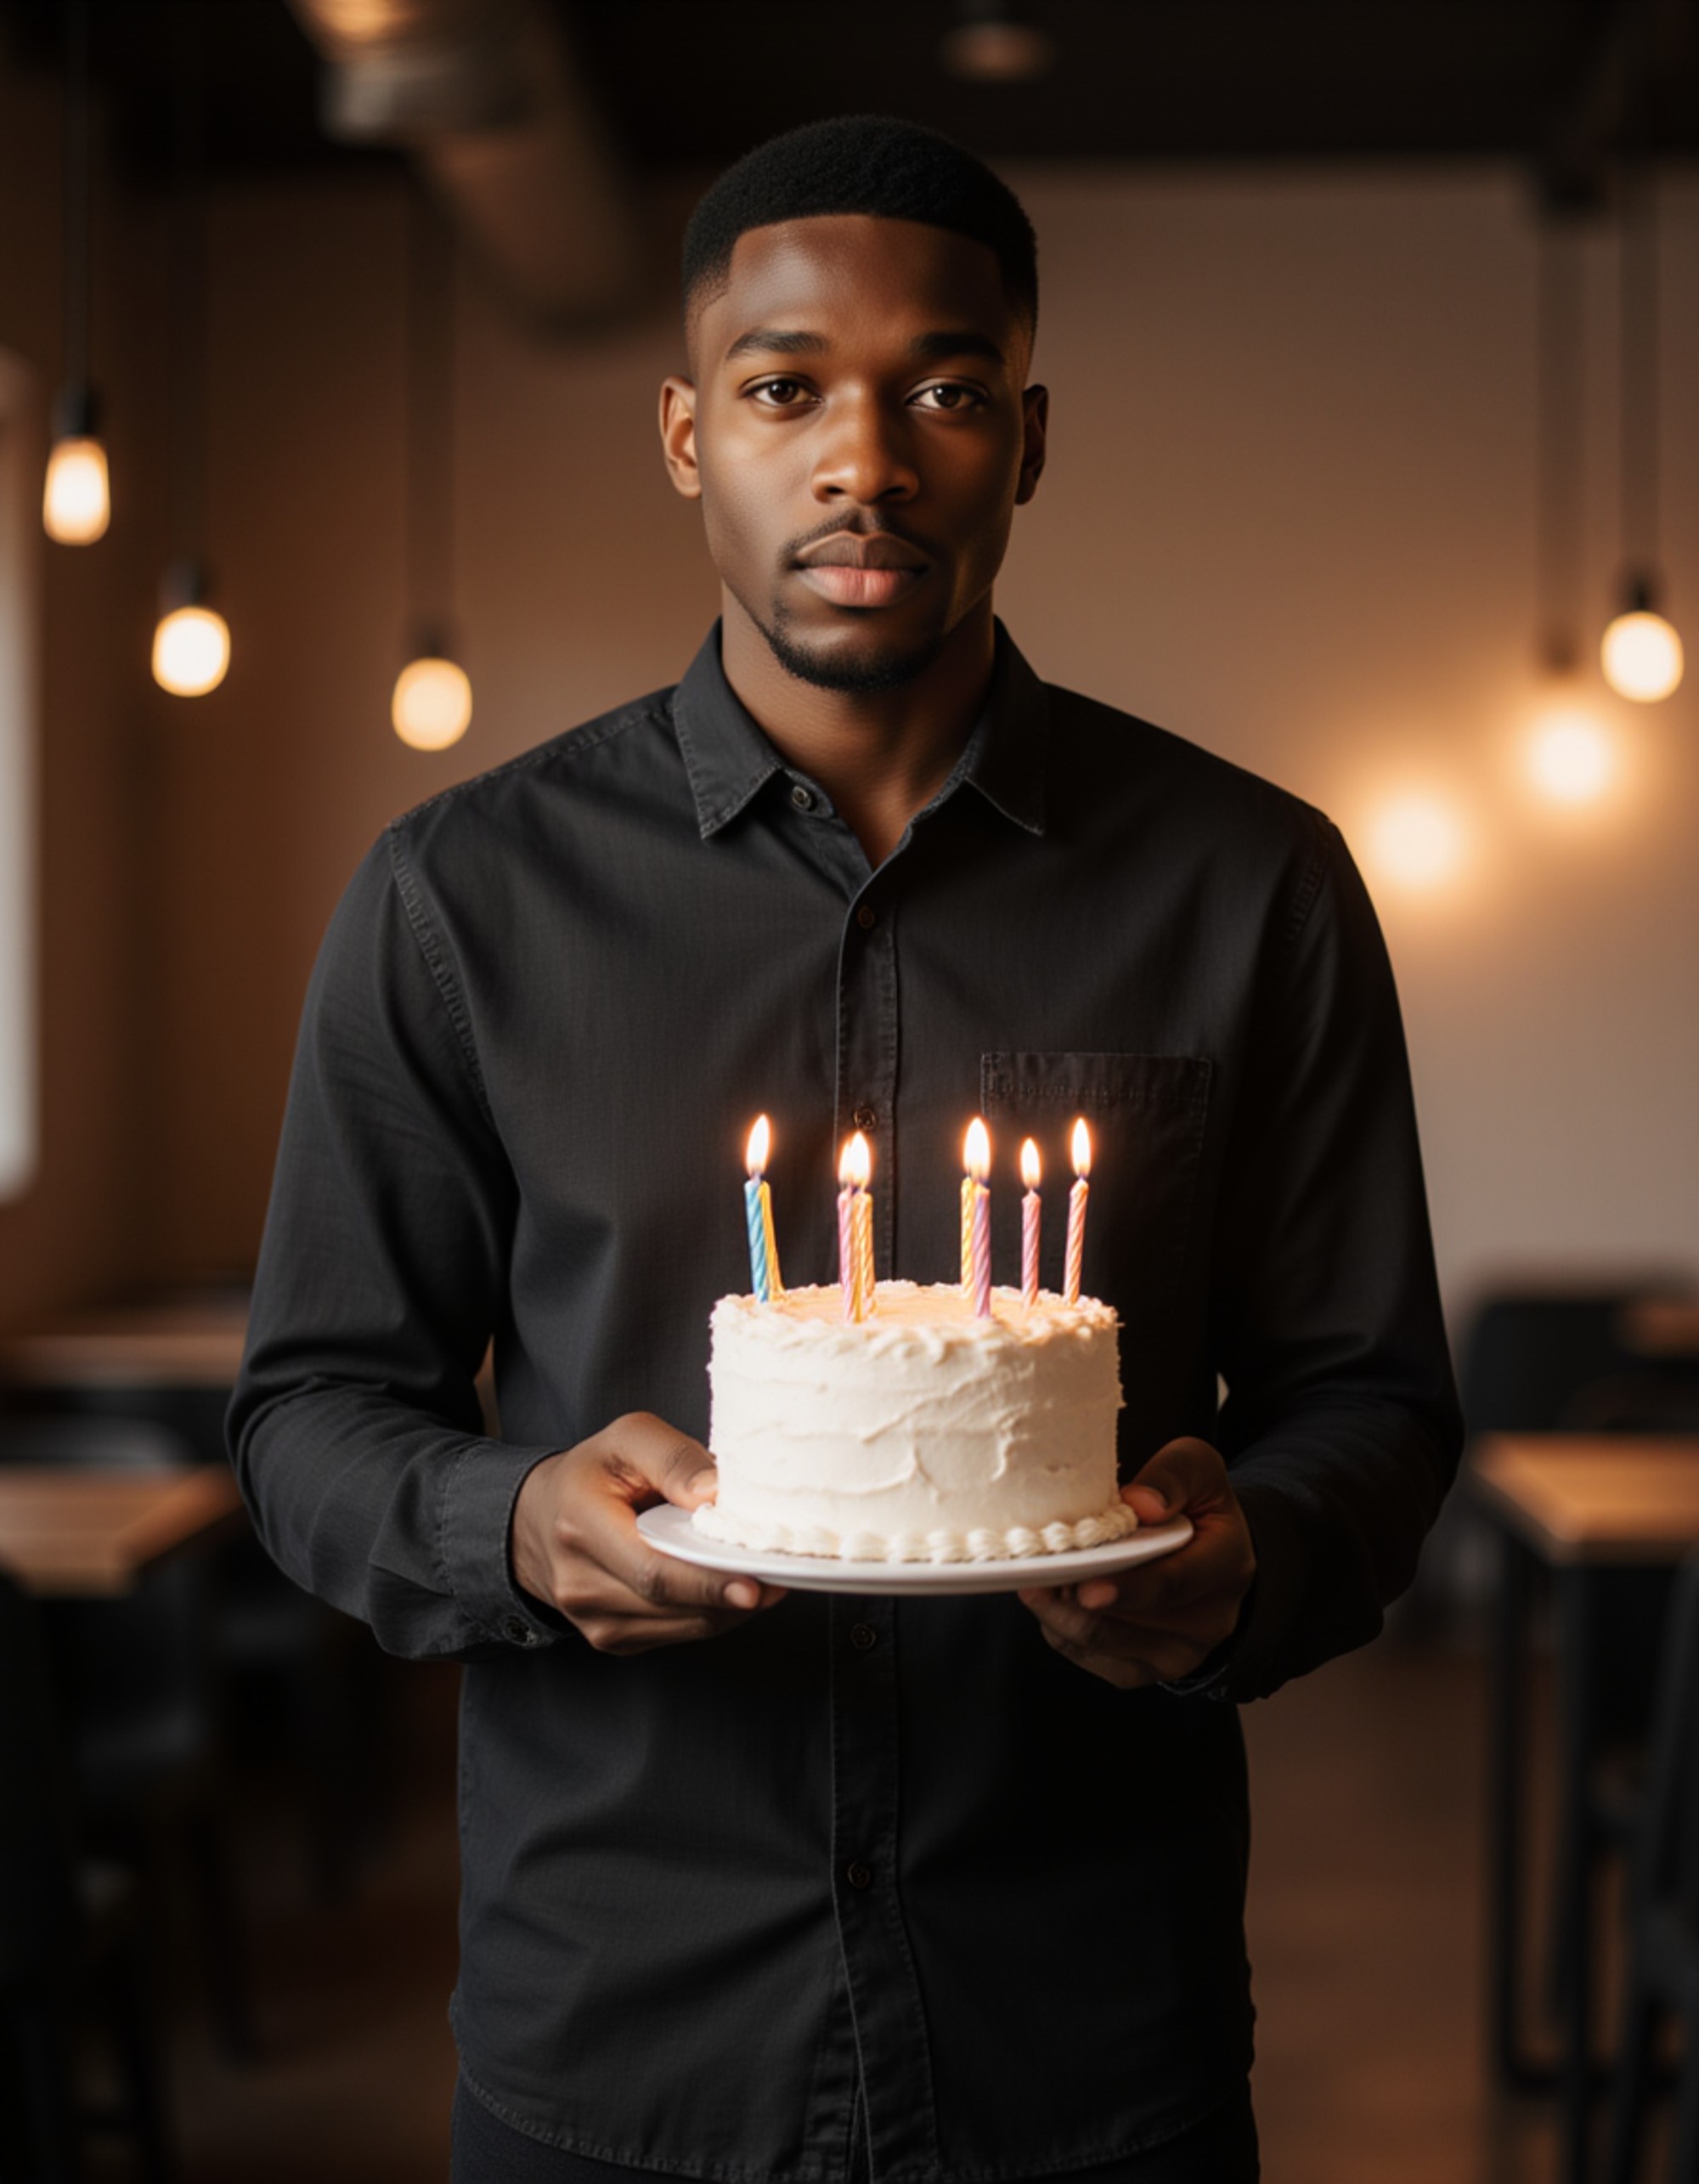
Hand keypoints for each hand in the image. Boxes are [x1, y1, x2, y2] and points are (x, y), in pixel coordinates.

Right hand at [510, 1412, 785, 1654]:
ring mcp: (595, 1620)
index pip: (652, 1570)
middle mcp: (581, 1584)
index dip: (708, 1582)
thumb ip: (673, 1458)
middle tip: (782, 1577)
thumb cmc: (590, 1474)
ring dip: (730, 1607)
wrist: (536, 1521)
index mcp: (580, 1527)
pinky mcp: (613, 1639)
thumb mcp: (626, 1439)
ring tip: (765, 1576)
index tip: (756, 1583)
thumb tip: (716, 1495)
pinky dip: (712, 1613)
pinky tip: (729, 1587)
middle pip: (672, 1604)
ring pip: (684, 1626)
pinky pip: (679, 1633)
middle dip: (733, 1594)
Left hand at [1016, 1437, 1254, 1689]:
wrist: (1208, 1554)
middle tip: (1036, 1572)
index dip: (1129, 1588)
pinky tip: (1051, 1594)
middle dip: (1074, 1599)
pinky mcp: (1143, 1669)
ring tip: (1040, 1576)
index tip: (1086, 1588)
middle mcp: (1208, 1622)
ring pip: (1102, 1645)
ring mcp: (1176, 1653)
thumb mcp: (1197, 1468)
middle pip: (1129, 1624)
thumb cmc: (1194, 1504)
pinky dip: (1060, 1628)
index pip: (1176, 1584)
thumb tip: (1138, 1504)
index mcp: (1226, 1567)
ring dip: (1061, 1612)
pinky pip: (1088, 1657)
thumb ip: (1172, 1476)